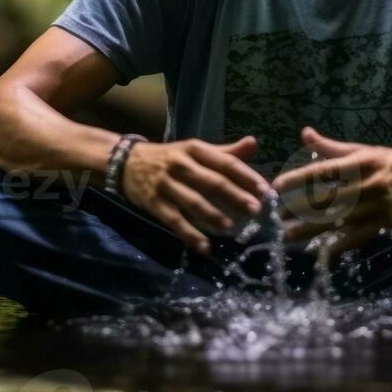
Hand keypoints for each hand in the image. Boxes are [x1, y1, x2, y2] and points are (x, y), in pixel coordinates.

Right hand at [121, 135, 271, 254]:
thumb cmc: (170, 158)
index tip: (265, 190)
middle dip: (236, 196)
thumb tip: (254, 144)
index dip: (246, 176)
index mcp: (195, 149)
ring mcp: (166, 184)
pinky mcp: (154, 203)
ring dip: (214, 216)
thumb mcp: (195, 150)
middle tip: (255, 211)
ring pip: (194, 202)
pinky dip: (190, 235)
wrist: (126, 163)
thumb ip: (225, 152)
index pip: (225, 162)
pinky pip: (174, 221)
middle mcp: (181, 164)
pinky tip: (205, 247)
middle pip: (213, 182)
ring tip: (232, 228)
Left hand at [270, 126, 391, 256]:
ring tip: (288, 235)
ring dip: (310, 230)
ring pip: (337, 221)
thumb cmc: (387, 162)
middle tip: (275, 215)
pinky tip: (321, 253)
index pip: (321, 171)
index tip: (275, 186)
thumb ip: (330, 147)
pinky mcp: (382, 225)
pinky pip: (357, 238)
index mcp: (357, 163)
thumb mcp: (361, 151)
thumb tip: (304, 133)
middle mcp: (364, 185)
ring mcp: (374, 207)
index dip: (297, 179)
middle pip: (325, 199)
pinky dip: (339, 246)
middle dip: (297, 208)